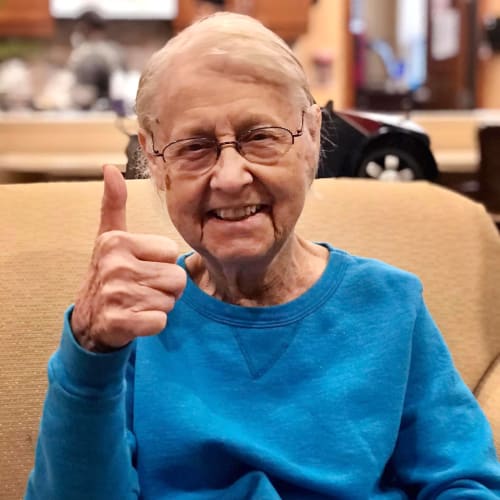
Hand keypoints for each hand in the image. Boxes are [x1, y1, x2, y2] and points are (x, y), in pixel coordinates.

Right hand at [71, 165, 186, 351]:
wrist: (89, 319)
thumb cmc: (108, 273)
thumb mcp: (109, 237)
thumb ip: (114, 204)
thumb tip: (110, 167)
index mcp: (117, 241)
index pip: (172, 252)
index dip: (163, 263)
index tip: (142, 267)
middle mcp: (115, 265)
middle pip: (176, 278)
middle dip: (165, 287)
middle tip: (142, 288)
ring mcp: (116, 295)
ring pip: (170, 300)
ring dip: (159, 305)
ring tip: (138, 302)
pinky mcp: (119, 322)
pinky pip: (160, 322)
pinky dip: (153, 324)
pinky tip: (135, 319)